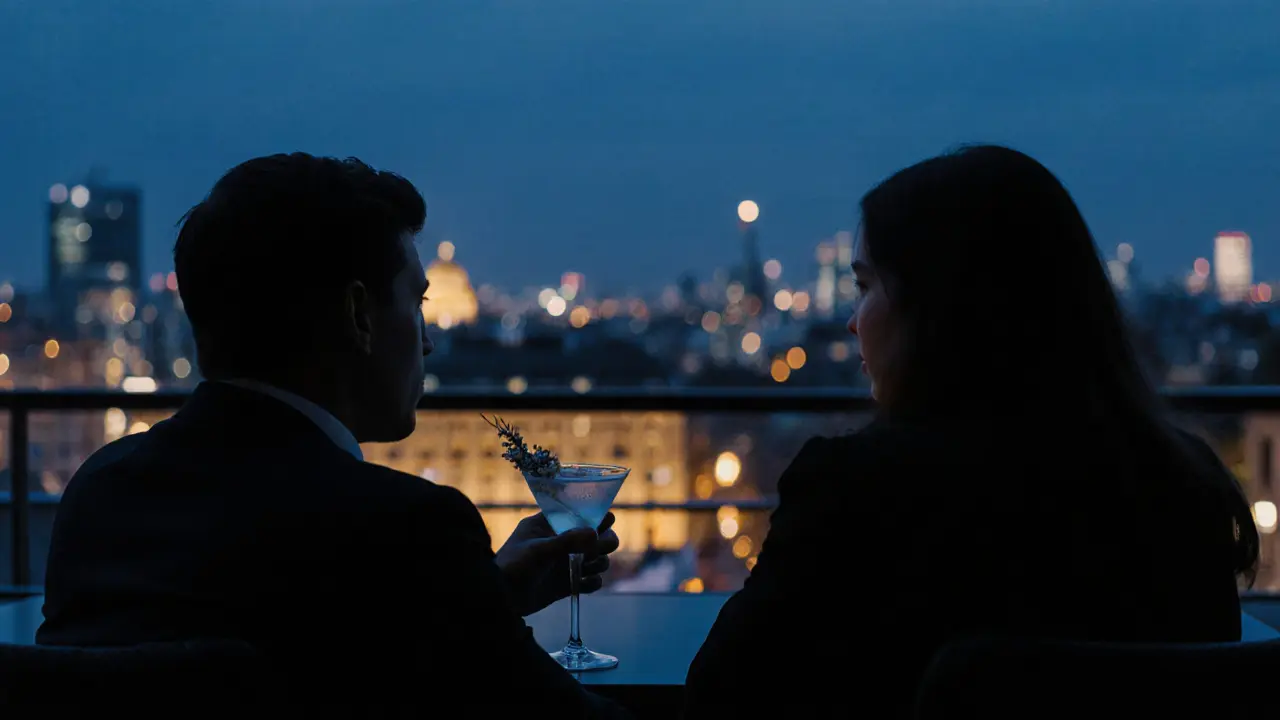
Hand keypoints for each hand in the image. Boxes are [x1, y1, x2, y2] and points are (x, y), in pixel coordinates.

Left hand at [495, 512, 619, 616]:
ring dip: (600, 562)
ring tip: (588, 567)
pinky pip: (591, 580)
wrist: (501, 599)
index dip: (596, 515)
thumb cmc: (513, 566)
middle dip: (604, 542)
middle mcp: (562, 541)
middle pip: (597, 536)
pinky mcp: (568, 583)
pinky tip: (585, 583)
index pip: (579, 513)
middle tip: (599, 548)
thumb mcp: (538, 550)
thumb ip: (566, 540)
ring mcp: (566, 562)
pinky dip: (593, 582)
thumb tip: (595, 533)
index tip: (605, 521)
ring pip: (598, 558)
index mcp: (551, 524)